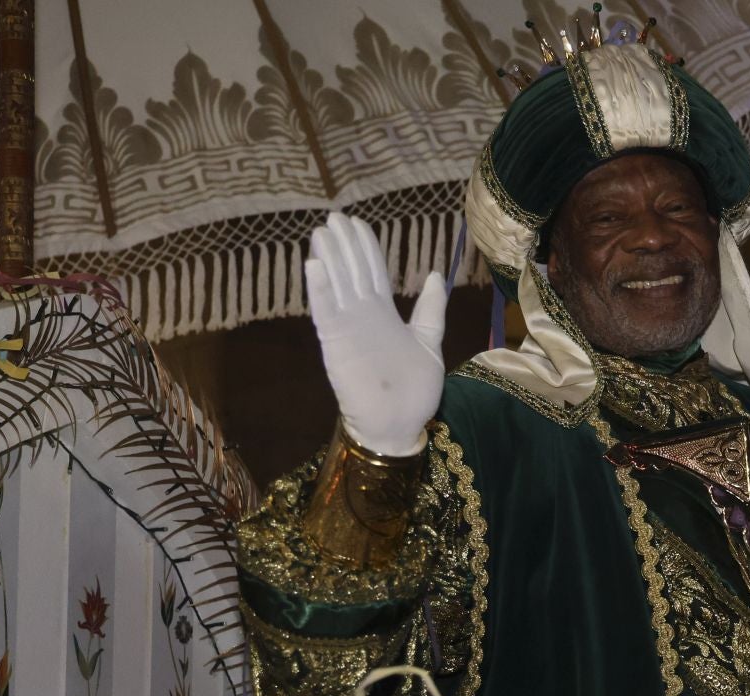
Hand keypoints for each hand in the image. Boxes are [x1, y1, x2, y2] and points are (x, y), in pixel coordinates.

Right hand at [305, 212, 444, 455]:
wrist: (401, 426)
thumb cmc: (415, 390)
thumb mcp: (429, 342)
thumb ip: (430, 310)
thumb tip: (436, 275)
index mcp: (384, 314)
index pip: (372, 271)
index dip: (364, 246)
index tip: (356, 222)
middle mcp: (363, 317)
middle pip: (351, 271)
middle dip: (344, 244)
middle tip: (334, 217)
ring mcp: (349, 329)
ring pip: (336, 286)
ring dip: (328, 259)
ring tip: (321, 233)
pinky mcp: (337, 345)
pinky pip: (326, 313)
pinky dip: (319, 290)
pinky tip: (313, 265)